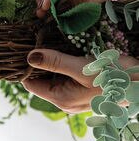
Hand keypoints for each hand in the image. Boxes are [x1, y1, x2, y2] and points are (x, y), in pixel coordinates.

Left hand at [23, 48, 138, 112]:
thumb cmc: (116, 78)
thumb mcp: (83, 67)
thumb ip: (55, 62)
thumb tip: (29, 57)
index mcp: (60, 99)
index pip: (29, 83)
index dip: (25, 66)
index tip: (25, 46)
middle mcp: (64, 101)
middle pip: (40, 79)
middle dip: (39, 61)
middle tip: (38, 38)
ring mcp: (74, 96)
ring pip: (53, 76)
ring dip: (51, 60)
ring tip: (50, 41)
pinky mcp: (83, 90)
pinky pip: (66, 76)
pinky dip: (63, 63)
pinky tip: (66, 50)